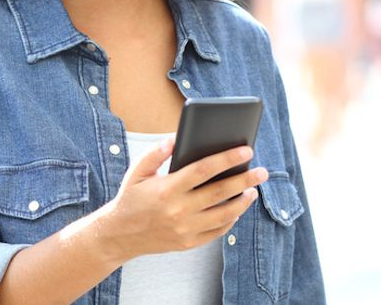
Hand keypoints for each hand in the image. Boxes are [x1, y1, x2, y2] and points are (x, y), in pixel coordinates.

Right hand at [98, 138, 267, 261]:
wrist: (118, 236)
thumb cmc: (130, 198)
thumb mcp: (137, 172)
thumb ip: (156, 153)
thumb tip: (176, 137)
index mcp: (166, 189)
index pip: (203, 170)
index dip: (227, 159)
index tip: (246, 150)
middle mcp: (177, 210)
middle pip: (219, 192)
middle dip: (245, 180)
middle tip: (262, 171)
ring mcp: (184, 230)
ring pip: (223, 215)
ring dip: (242, 202)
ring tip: (254, 189)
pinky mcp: (187, 243)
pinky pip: (216, 232)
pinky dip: (230, 220)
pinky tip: (237, 208)